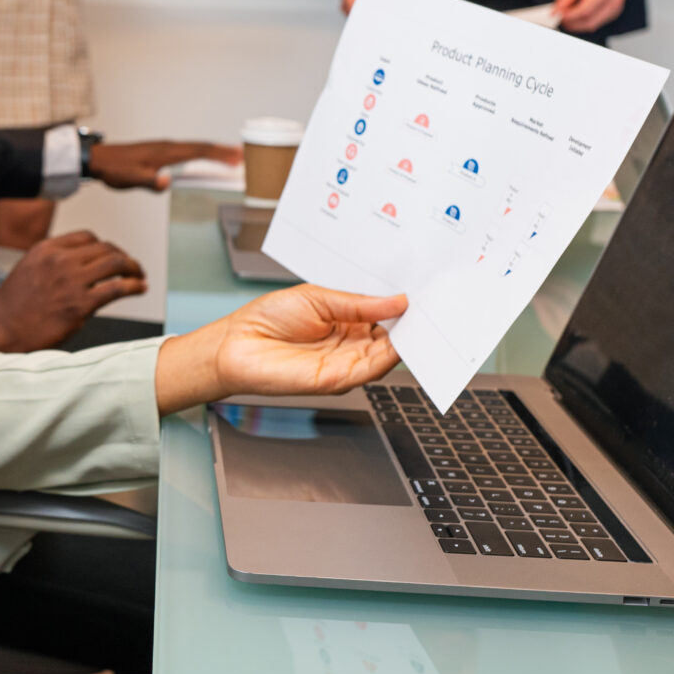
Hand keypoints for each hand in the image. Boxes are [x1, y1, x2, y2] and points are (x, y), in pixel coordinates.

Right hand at [0, 230, 146, 352]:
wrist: (2, 330)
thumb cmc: (12, 307)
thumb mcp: (29, 269)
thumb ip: (54, 262)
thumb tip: (81, 265)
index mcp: (46, 249)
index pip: (87, 237)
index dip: (104, 245)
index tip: (112, 254)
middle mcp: (60, 260)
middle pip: (105, 248)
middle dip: (123, 256)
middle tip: (131, 266)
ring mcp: (72, 281)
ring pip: (115, 263)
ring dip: (133, 268)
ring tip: (140, 276)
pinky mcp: (81, 304)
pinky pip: (117, 288)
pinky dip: (134, 286)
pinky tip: (139, 288)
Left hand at [88, 139, 239, 190]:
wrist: (99, 160)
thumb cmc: (115, 169)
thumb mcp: (132, 179)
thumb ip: (150, 182)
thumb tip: (166, 183)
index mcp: (166, 152)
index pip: (199, 151)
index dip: (219, 155)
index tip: (237, 158)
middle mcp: (168, 147)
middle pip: (201, 146)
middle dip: (223, 151)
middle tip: (243, 155)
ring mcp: (164, 148)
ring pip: (195, 147)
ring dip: (213, 151)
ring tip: (229, 155)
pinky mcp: (160, 152)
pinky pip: (186, 150)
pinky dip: (200, 153)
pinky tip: (202, 158)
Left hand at [154, 284, 406, 413]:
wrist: (235, 344)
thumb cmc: (267, 319)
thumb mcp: (318, 297)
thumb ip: (359, 303)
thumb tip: (399, 301)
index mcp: (347, 320)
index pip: (386, 316)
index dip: (406, 307)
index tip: (428, 294)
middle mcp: (350, 343)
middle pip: (393, 337)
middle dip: (415, 324)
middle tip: (439, 308)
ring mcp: (346, 363)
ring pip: (389, 355)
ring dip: (410, 341)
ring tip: (429, 320)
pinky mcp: (337, 379)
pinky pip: (371, 370)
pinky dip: (391, 358)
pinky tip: (402, 341)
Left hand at [551, 0, 630, 33]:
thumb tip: (556, 11)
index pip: (584, 10)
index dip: (568, 15)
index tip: (556, 14)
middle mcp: (613, 2)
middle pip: (589, 22)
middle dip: (571, 23)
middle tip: (559, 16)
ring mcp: (616, 9)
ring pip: (593, 25)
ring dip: (577, 24)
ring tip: (567, 14)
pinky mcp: (614, 13)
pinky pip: (597, 23)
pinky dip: (585, 21)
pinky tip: (577, 13)